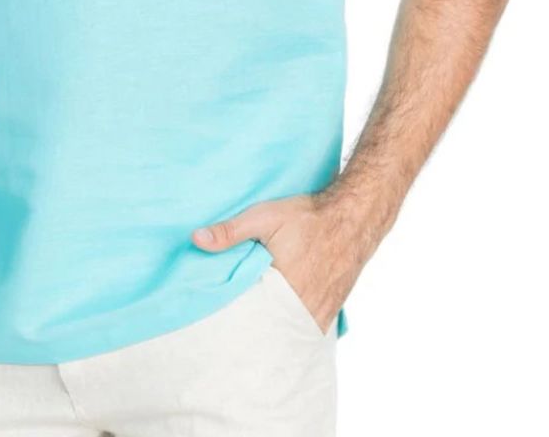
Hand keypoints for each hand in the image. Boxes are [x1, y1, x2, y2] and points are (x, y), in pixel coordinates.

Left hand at [192, 193, 374, 333]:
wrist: (352, 218)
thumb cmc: (307, 217)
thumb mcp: (264, 218)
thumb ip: (229, 231)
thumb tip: (196, 239)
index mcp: (283, 289)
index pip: (250, 318)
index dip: (233, 321)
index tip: (216, 322)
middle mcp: (304, 308)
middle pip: (270, 330)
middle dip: (251, 330)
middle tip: (230, 331)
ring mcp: (320, 312)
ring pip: (288, 332)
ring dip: (272, 329)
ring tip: (252, 328)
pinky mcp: (329, 311)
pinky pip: (306, 328)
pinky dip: (291, 328)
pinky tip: (278, 322)